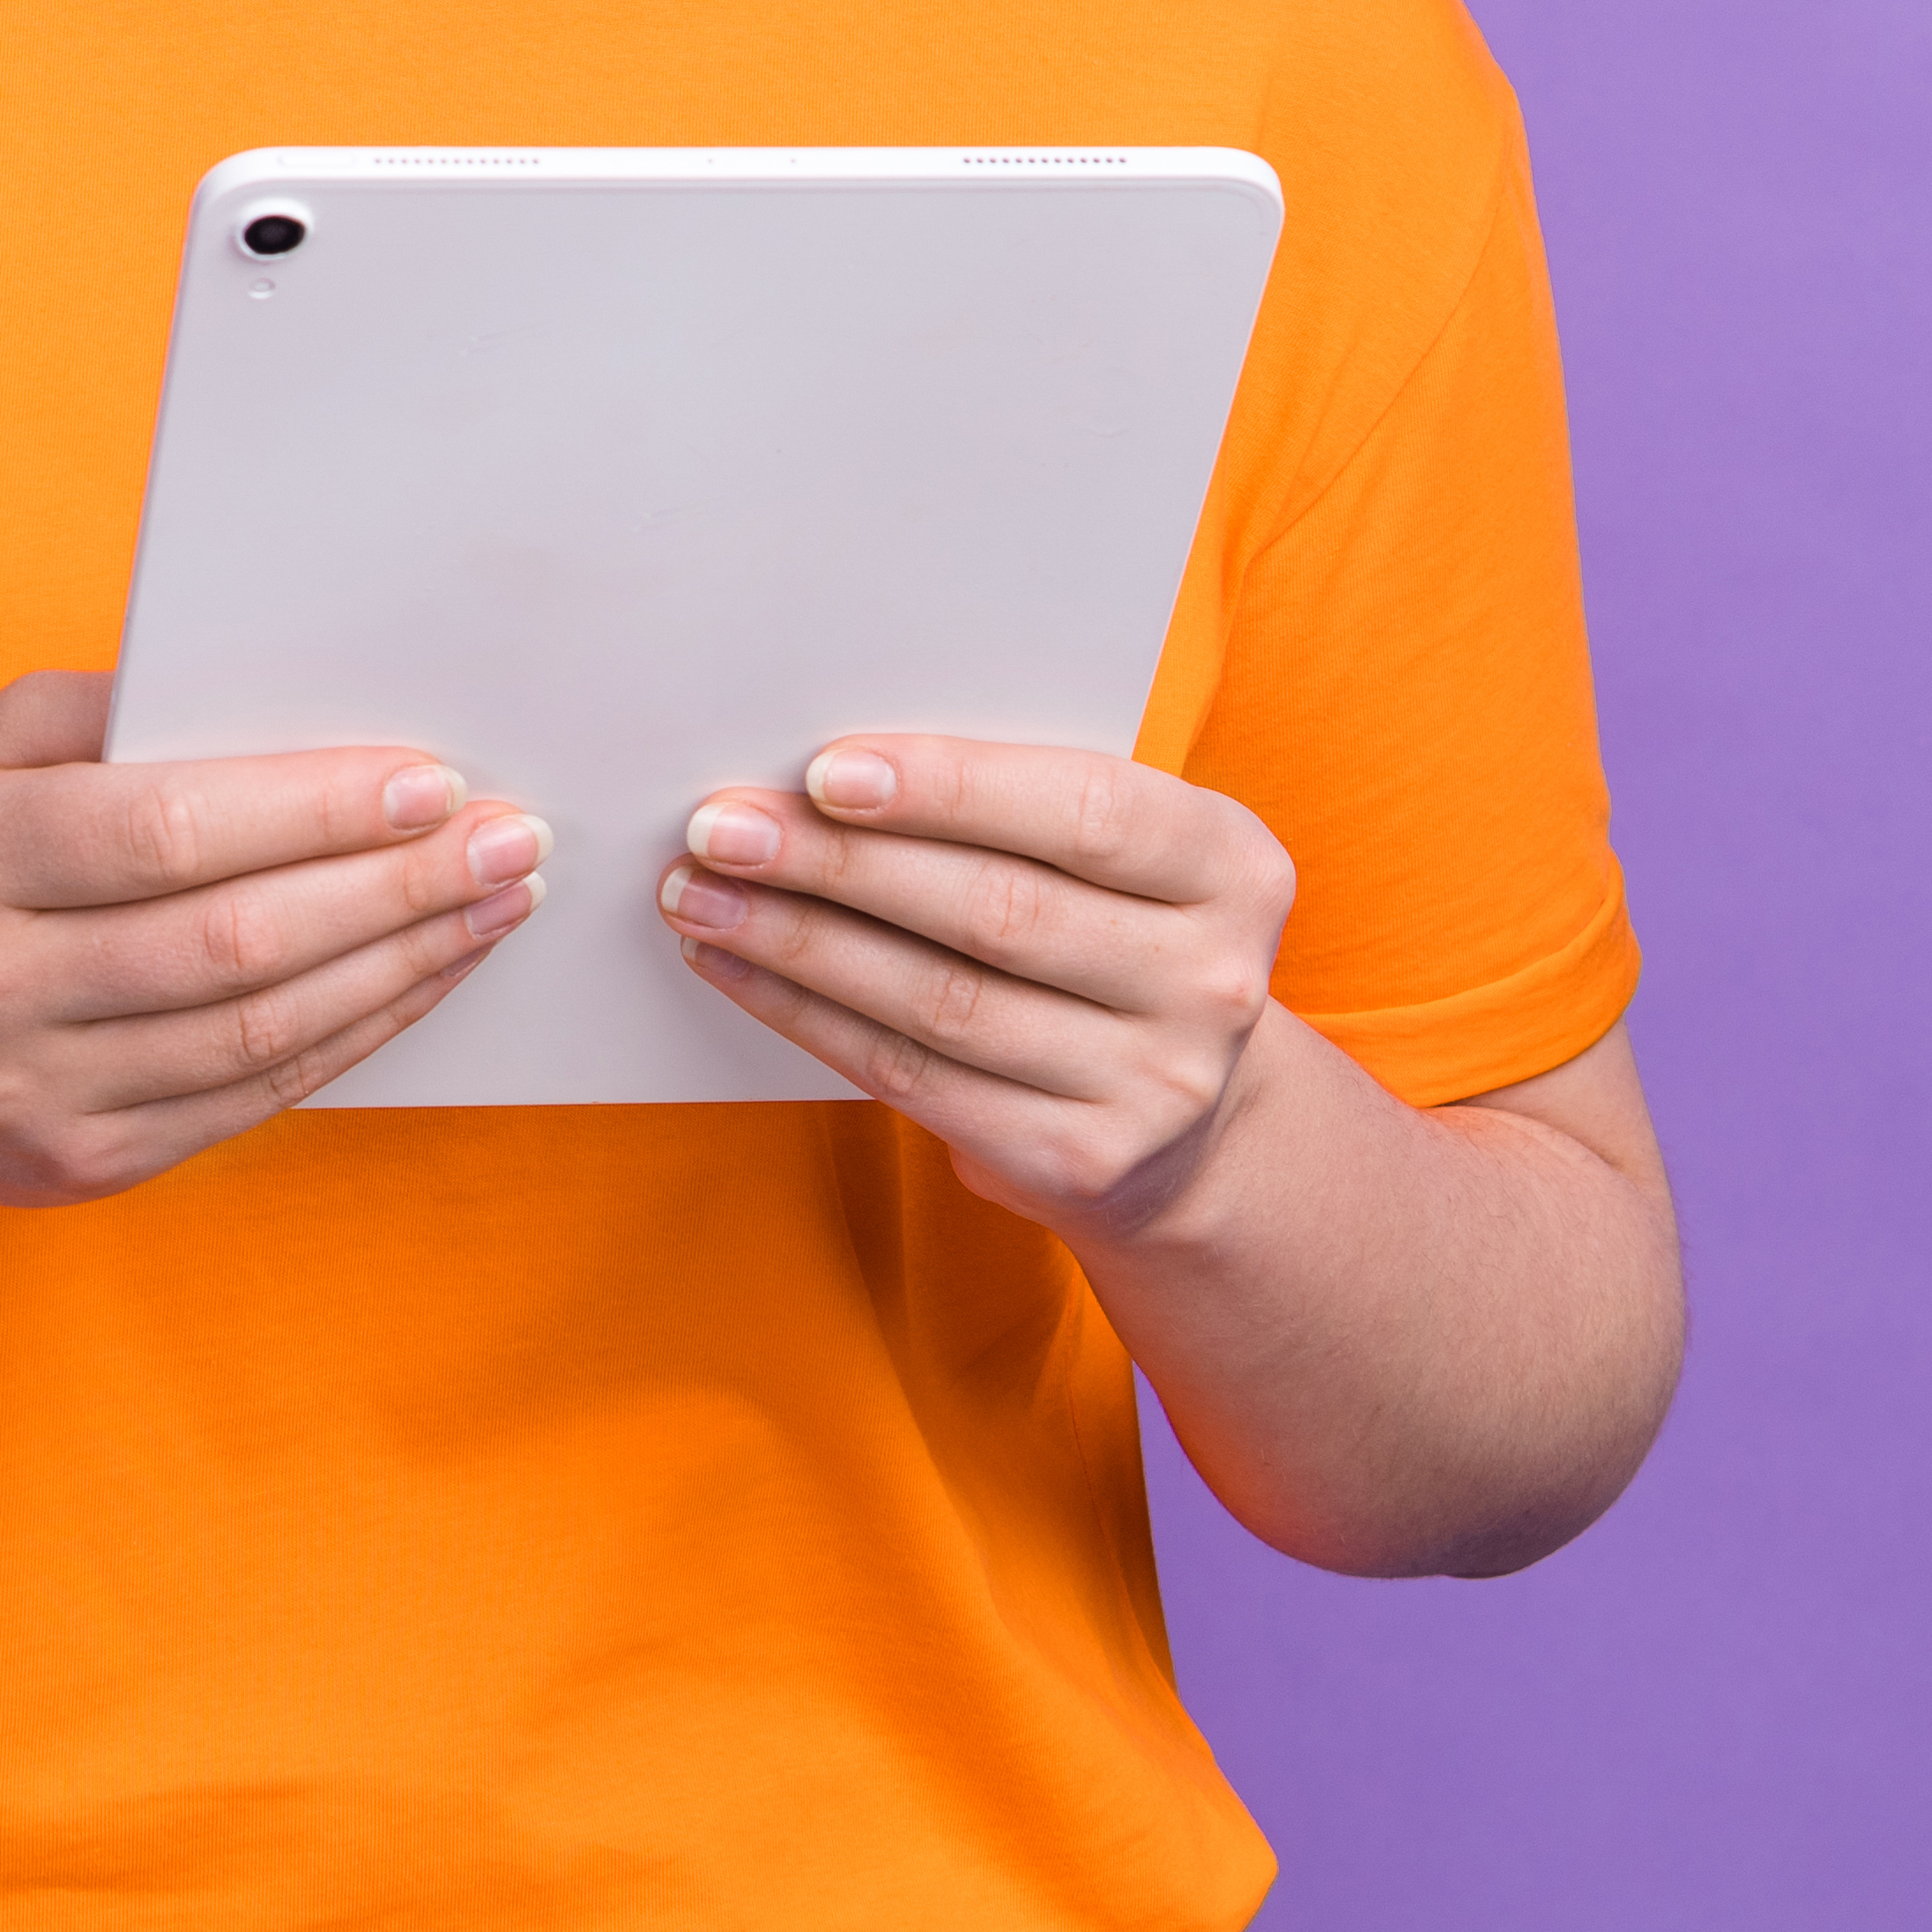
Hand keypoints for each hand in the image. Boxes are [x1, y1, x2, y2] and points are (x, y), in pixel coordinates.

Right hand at [0, 672, 543, 1209]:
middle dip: (395, 887)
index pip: (165, 831)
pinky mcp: (79, 1166)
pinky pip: (252, 1098)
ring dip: (402, 964)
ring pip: (258, 1031)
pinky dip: (357, 1033)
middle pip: (233, 940)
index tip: (435, 782)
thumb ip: (117, 709)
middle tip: (512, 841)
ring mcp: (28, 1093)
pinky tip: (424, 975)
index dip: (314, 810)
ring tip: (495, 904)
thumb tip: (299, 699)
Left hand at [655, 736, 1297, 1243]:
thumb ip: (1016, 806)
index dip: (951, 789)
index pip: (1085, 812)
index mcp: (1234, 866)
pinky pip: (911, 1075)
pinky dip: (806, 1015)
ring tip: (697, 892)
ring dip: (797, 941)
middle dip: (839, 863)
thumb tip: (818, 773)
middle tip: (718, 826)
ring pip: (939, 1001)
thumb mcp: (1119, 863)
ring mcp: (1154, 1084)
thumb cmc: (1112, 937)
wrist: (1185, 1123)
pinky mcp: (1079, 1160)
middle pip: (996, 909)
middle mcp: (1213, 980)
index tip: (825, 771)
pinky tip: (735, 966)